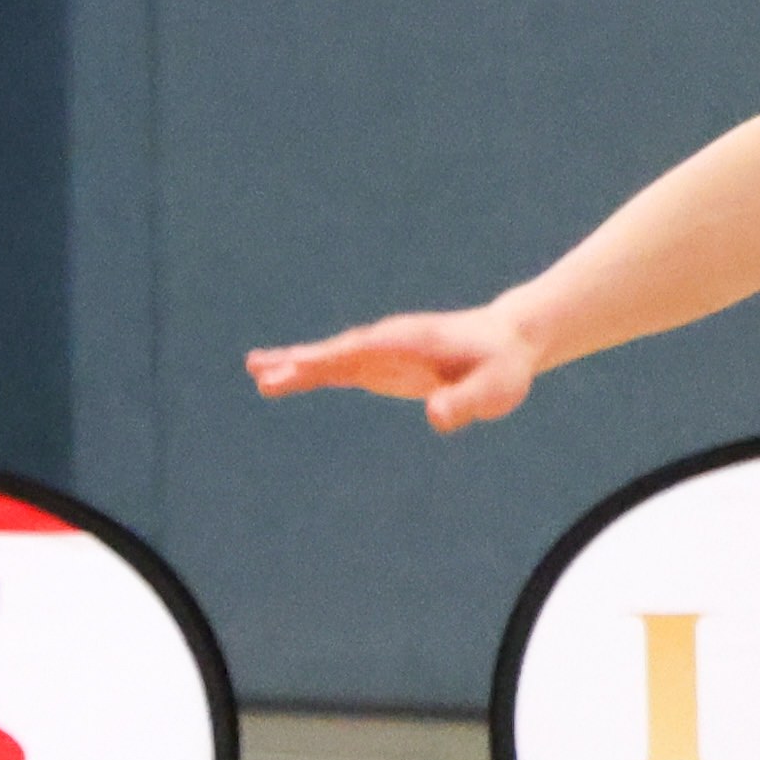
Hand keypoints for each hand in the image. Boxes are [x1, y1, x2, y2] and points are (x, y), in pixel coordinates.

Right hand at [245, 304, 542, 432]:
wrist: (505, 341)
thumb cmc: (502, 366)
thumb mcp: (496, 389)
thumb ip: (467, 402)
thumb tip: (435, 418)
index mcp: (410, 341)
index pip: (364, 349)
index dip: (332, 358)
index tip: (300, 367)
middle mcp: (386, 341)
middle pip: (337, 352)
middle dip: (302, 363)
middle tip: (262, 373)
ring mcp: (377, 352)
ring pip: (329, 357)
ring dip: (294, 364)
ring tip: (254, 370)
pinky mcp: (375, 366)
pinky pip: (333, 368)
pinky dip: (305, 372)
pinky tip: (276, 376)